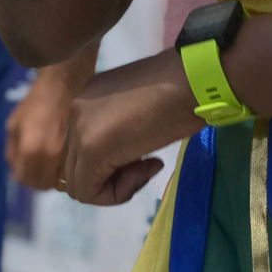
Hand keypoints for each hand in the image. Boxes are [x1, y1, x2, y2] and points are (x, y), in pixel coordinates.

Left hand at [5, 72, 72, 190]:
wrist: (65, 81)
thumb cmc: (36, 100)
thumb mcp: (13, 124)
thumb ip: (12, 151)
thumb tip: (16, 169)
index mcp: (30, 150)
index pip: (24, 179)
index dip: (23, 174)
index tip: (26, 166)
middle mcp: (50, 156)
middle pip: (42, 184)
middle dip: (38, 177)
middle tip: (40, 165)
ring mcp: (68, 153)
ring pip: (59, 180)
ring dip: (54, 175)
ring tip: (53, 163)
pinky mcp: (82, 148)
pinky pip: (72, 169)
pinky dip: (67, 169)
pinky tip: (66, 158)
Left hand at [62, 49, 201, 205]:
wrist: (194, 78)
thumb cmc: (182, 88)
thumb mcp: (142, 108)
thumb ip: (123, 126)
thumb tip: (118, 155)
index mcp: (90, 96)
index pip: (84, 146)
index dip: (114, 161)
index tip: (146, 152)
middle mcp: (77, 108)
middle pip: (76, 166)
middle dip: (111, 176)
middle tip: (148, 163)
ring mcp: (80, 128)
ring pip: (78, 183)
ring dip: (115, 186)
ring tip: (148, 165)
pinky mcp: (91, 149)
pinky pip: (87, 192)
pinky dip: (117, 193)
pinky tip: (147, 167)